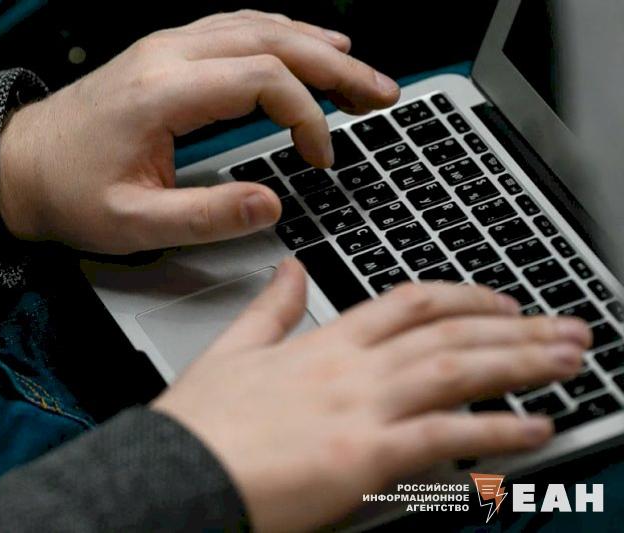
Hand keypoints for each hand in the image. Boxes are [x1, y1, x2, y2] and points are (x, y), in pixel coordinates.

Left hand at [0, 10, 399, 252]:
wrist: (20, 166)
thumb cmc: (70, 193)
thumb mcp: (134, 224)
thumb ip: (207, 217)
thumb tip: (272, 204)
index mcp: (162, 94)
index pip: (261, 80)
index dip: (307, 116)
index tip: (323, 156)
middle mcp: (167, 56)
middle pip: (272, 40)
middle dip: (335, 67)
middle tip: (382, 92)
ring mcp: (166, 48)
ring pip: (256, 26)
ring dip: (314, 45)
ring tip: (357, 68)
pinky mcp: (165, 54)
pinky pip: (234, 28)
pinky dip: (278, 35)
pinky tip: (303, 45)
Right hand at [152, 259, 591, 531]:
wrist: (179, 470)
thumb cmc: (202, 423)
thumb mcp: (234, 348)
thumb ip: (271, 307)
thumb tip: (290, 270)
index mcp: (324, 342)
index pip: (409, 303)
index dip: (465, 297)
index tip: (501, 302)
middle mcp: (352, 368)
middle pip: (449, 332)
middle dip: (516, 328)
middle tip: (566, 328)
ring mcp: (362, 408)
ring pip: (457, 371)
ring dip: (522, 364)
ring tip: (569, 361)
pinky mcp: (365, 456)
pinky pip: (445, 436)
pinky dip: (496, 429)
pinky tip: (534, 427)